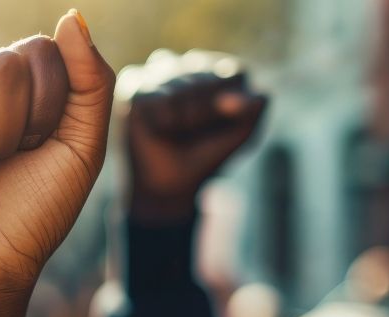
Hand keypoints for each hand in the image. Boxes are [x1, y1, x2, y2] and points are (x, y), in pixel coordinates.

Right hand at [126, 50, 266, 222]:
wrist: (171, 181)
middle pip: (204, 80)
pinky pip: (154, 97)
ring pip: (179, 87)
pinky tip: (159, 128)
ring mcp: (159, 70)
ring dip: (182, 119)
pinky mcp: (134, 82)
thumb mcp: (244, 132)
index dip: (230, 104)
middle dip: (203, 115)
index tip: (223, 126)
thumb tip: (229, 98)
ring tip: (176, 131)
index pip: (234, 72)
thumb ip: (255, 107)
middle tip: (194, 133)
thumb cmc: (209, 153)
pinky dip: (161, 120)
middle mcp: (189, 64)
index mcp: (221, 69)